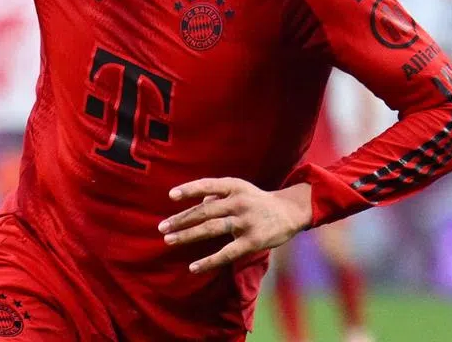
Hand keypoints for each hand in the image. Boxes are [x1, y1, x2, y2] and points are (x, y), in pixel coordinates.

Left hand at [158, 178, 311, 273]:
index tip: (171, 195)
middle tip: (162, 227)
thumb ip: (217, 194)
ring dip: (188, 235)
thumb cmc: (256, 200)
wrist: (289, 212)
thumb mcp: (239, 189)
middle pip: (205, 211)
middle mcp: (239, 202)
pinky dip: (208, 261)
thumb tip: (197, 202)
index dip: (189, 189)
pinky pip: (226, 253)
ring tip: (169, 240)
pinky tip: (193, 267)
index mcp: (234, 186)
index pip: (208, 185)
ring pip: (211, 229)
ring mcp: (245, 222)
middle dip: (181, 219)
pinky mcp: (252, 242)